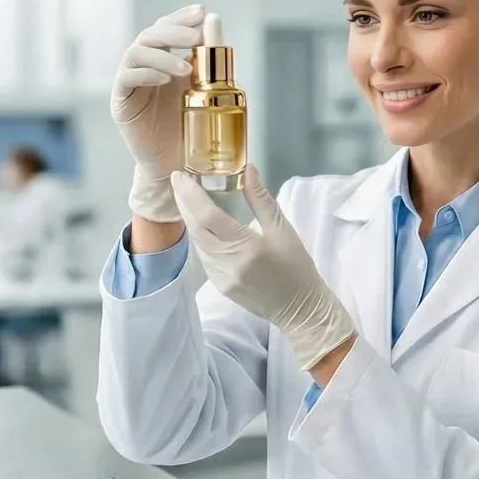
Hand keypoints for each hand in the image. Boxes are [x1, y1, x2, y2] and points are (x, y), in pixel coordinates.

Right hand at [111, 5, 203, 222]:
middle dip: (174, 30)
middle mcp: (144, 67)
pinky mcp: (121, 101)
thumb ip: (209, 62)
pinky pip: (126, 78)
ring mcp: (130, 82)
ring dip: (162, 54)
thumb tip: (216, 24)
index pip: (166, 27)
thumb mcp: (204, 91)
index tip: (201, 12)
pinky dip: (146, 73)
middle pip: (151, 34)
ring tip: (185, 68)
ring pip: (137, 52)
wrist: (173, 165)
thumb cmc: (189, 129)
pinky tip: (164, 79)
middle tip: (195, 36)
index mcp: (164, 60)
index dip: (180, 16)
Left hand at [170, 165, 355, 370]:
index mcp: (246, 248)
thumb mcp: (282, 228)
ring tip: (186, 197)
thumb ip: (260, 199)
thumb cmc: (296, 266)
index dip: (191, 195)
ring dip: (189, 219)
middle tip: (178, 180)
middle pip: (196, 229)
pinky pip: (203, 257)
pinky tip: (199, 224)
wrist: (300, 308)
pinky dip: (199, 237)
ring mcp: (221, 278)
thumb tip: (247, 169)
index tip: (180, 176)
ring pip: (197, 243)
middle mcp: (228, 264)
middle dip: (184, 203)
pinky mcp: (219, 286)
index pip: (209, 217)